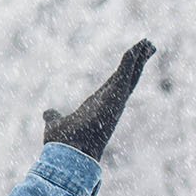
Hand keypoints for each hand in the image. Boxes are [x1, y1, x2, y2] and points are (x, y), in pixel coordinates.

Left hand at [43, 39, 156, 160]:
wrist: (69, 152)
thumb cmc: (64, 143)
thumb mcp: (56, 124)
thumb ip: (53, 117)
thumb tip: (47, 114)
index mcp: (98, 106)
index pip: (114, 85)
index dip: (123, 73)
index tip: (132, 62)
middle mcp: (110, 103)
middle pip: (128, 78)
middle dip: (138, 63)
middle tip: (148, 46)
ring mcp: (114, 100)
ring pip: (130, 75)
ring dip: (139, 59)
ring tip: (147, 42)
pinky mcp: (114, 97)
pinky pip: (124, 75)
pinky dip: (130, 62)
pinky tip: (135, 48)